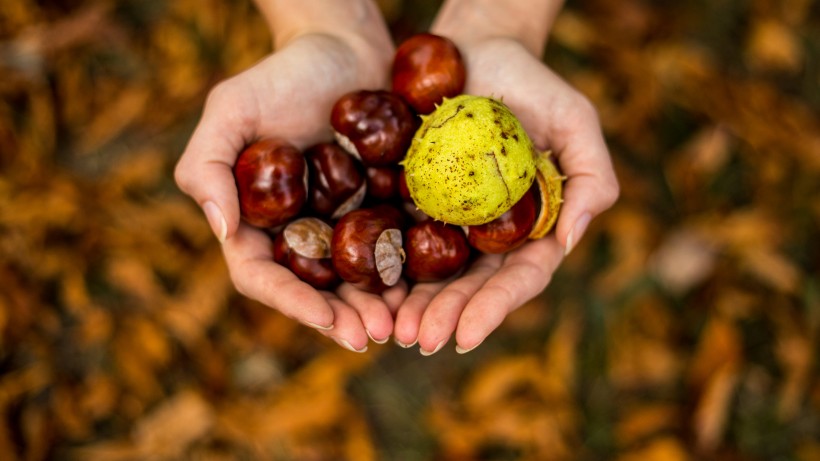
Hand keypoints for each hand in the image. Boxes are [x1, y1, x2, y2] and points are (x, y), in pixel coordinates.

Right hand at [175, 25, 404, 351]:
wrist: (346, 48)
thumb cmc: (282, 73)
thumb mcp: (231, 107)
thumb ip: (208, 165)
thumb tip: (222, 231)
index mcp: (255, 221)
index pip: (263, 276)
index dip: (293, 304)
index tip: (328, 322)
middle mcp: (296, 231)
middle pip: (313, 290)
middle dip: (342, 317)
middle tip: (375, 335)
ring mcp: (340, 224)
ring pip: (355, 279)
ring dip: (376, 307)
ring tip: (404, 324)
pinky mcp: (380, 209)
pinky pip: (392, 249)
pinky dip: (406, 274)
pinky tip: (427, 289)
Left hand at [393, 37, 619, 354]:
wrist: (478, 49)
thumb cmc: (535, 84)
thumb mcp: (576, 122)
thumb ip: (592, 179)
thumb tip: (568, 241)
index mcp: (532, 227)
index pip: (517, 279)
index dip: (493, 309)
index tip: (466, 337)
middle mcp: (491, 234)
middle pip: (471, 286)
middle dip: (447, 316)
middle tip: (419, 339)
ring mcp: (451, 220)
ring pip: (433, 273)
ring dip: (413, 304)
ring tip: (391, 328)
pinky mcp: (414, 202)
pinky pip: (399, 238)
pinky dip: (386, 266)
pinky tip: (368, 287)